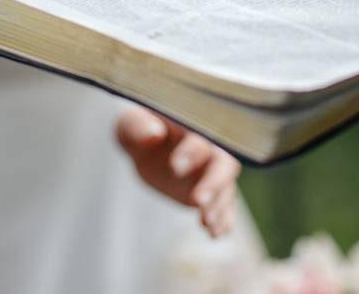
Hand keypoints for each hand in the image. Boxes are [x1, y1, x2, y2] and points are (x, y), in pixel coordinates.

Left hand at [116, 107, 239, 237]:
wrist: (147, 146)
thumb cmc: (141, 129)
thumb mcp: (132, 126)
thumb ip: (140, 127)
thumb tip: (152, 134)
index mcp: (196, 126)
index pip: (200, 137)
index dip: (191, 152)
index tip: (175, 167)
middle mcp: (212, 147)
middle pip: (224, 164)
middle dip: (213, 183)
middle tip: (197, 201)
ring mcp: (214, 170)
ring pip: (226, 187)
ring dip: (219, 205)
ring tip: (206, 223)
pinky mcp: (212, 190)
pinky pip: (225, 206)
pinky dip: (224, 219)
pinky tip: (216, 233)